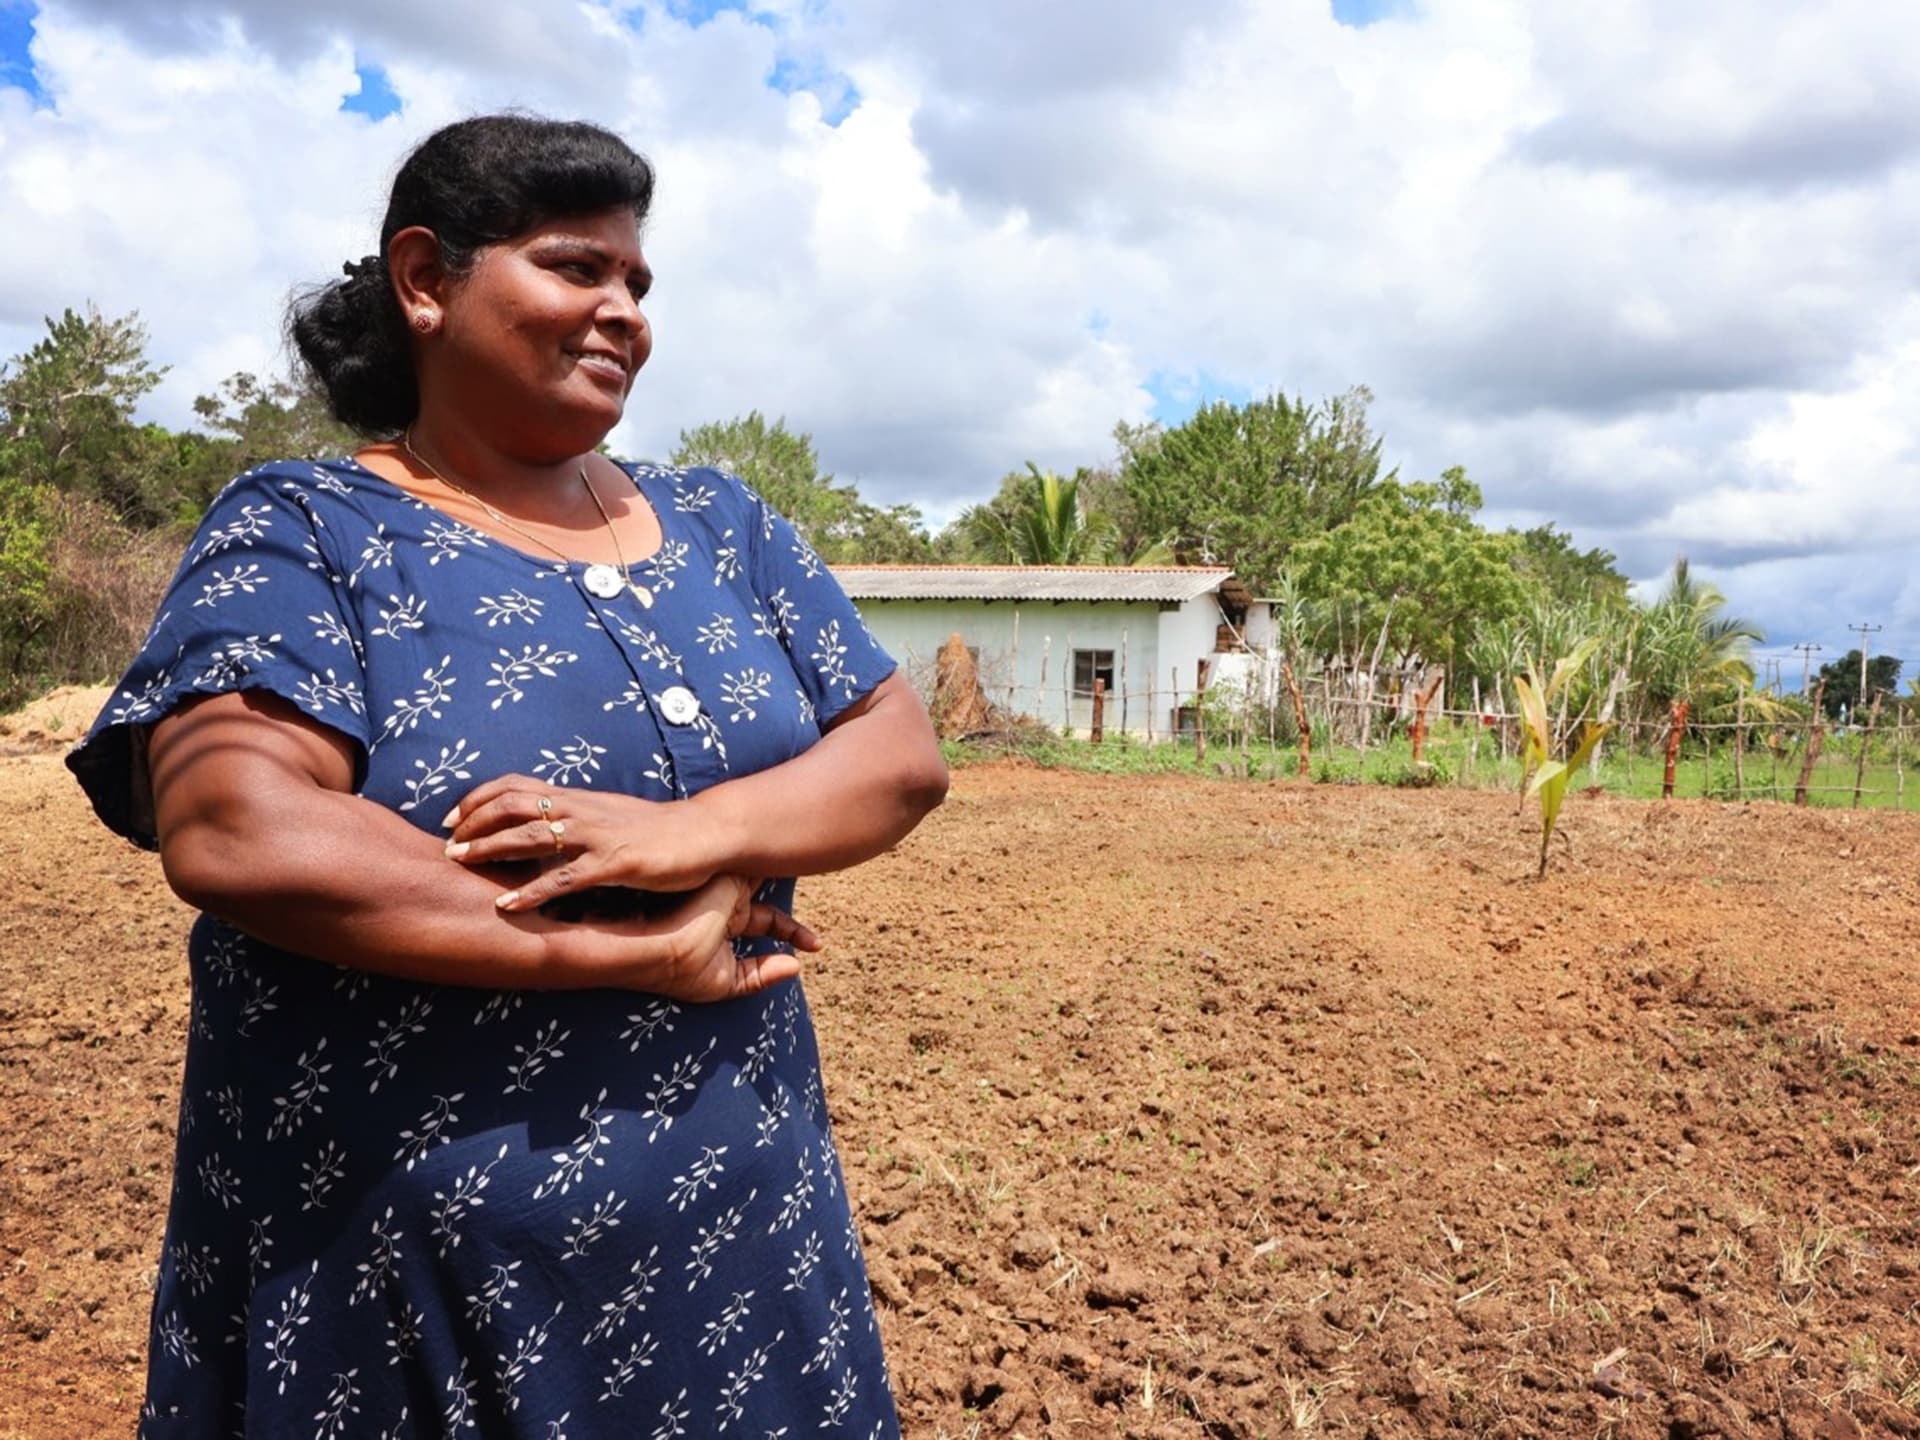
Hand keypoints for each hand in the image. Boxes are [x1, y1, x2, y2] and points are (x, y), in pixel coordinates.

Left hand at [442, 774, 725, 907]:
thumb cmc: (657, 830)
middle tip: (446, 845)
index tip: (451, 819)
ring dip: (490, 848)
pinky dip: (532, 891)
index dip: (478, 799)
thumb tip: (542, 829)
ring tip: (459, 863)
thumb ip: (575, 819)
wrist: (705, 833)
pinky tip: (507, 906)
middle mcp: (581, 811)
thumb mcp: (609, 816)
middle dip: (472, 823)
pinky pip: (566, 878)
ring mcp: (597, 836)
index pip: (516, 786)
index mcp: (578, 799)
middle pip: (513, 805)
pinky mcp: (615, 863)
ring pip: (531, 836)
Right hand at [591, 873, 820, 1001]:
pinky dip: (772, 852)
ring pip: (761, 869)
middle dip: (793, 896)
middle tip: (819, 905)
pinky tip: (802, 847)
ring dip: (784, 865)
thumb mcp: (727, 981)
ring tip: (815, 858)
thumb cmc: (683, 969)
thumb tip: (795, 968)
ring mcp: (723, 883)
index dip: (791, 932)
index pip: (765, 921)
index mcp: (724, 923)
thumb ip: (760, 974)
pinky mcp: (722, 869)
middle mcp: (725, 900)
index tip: (817, 946)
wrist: (656, 945)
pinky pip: (754, 855)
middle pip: (768, 891)